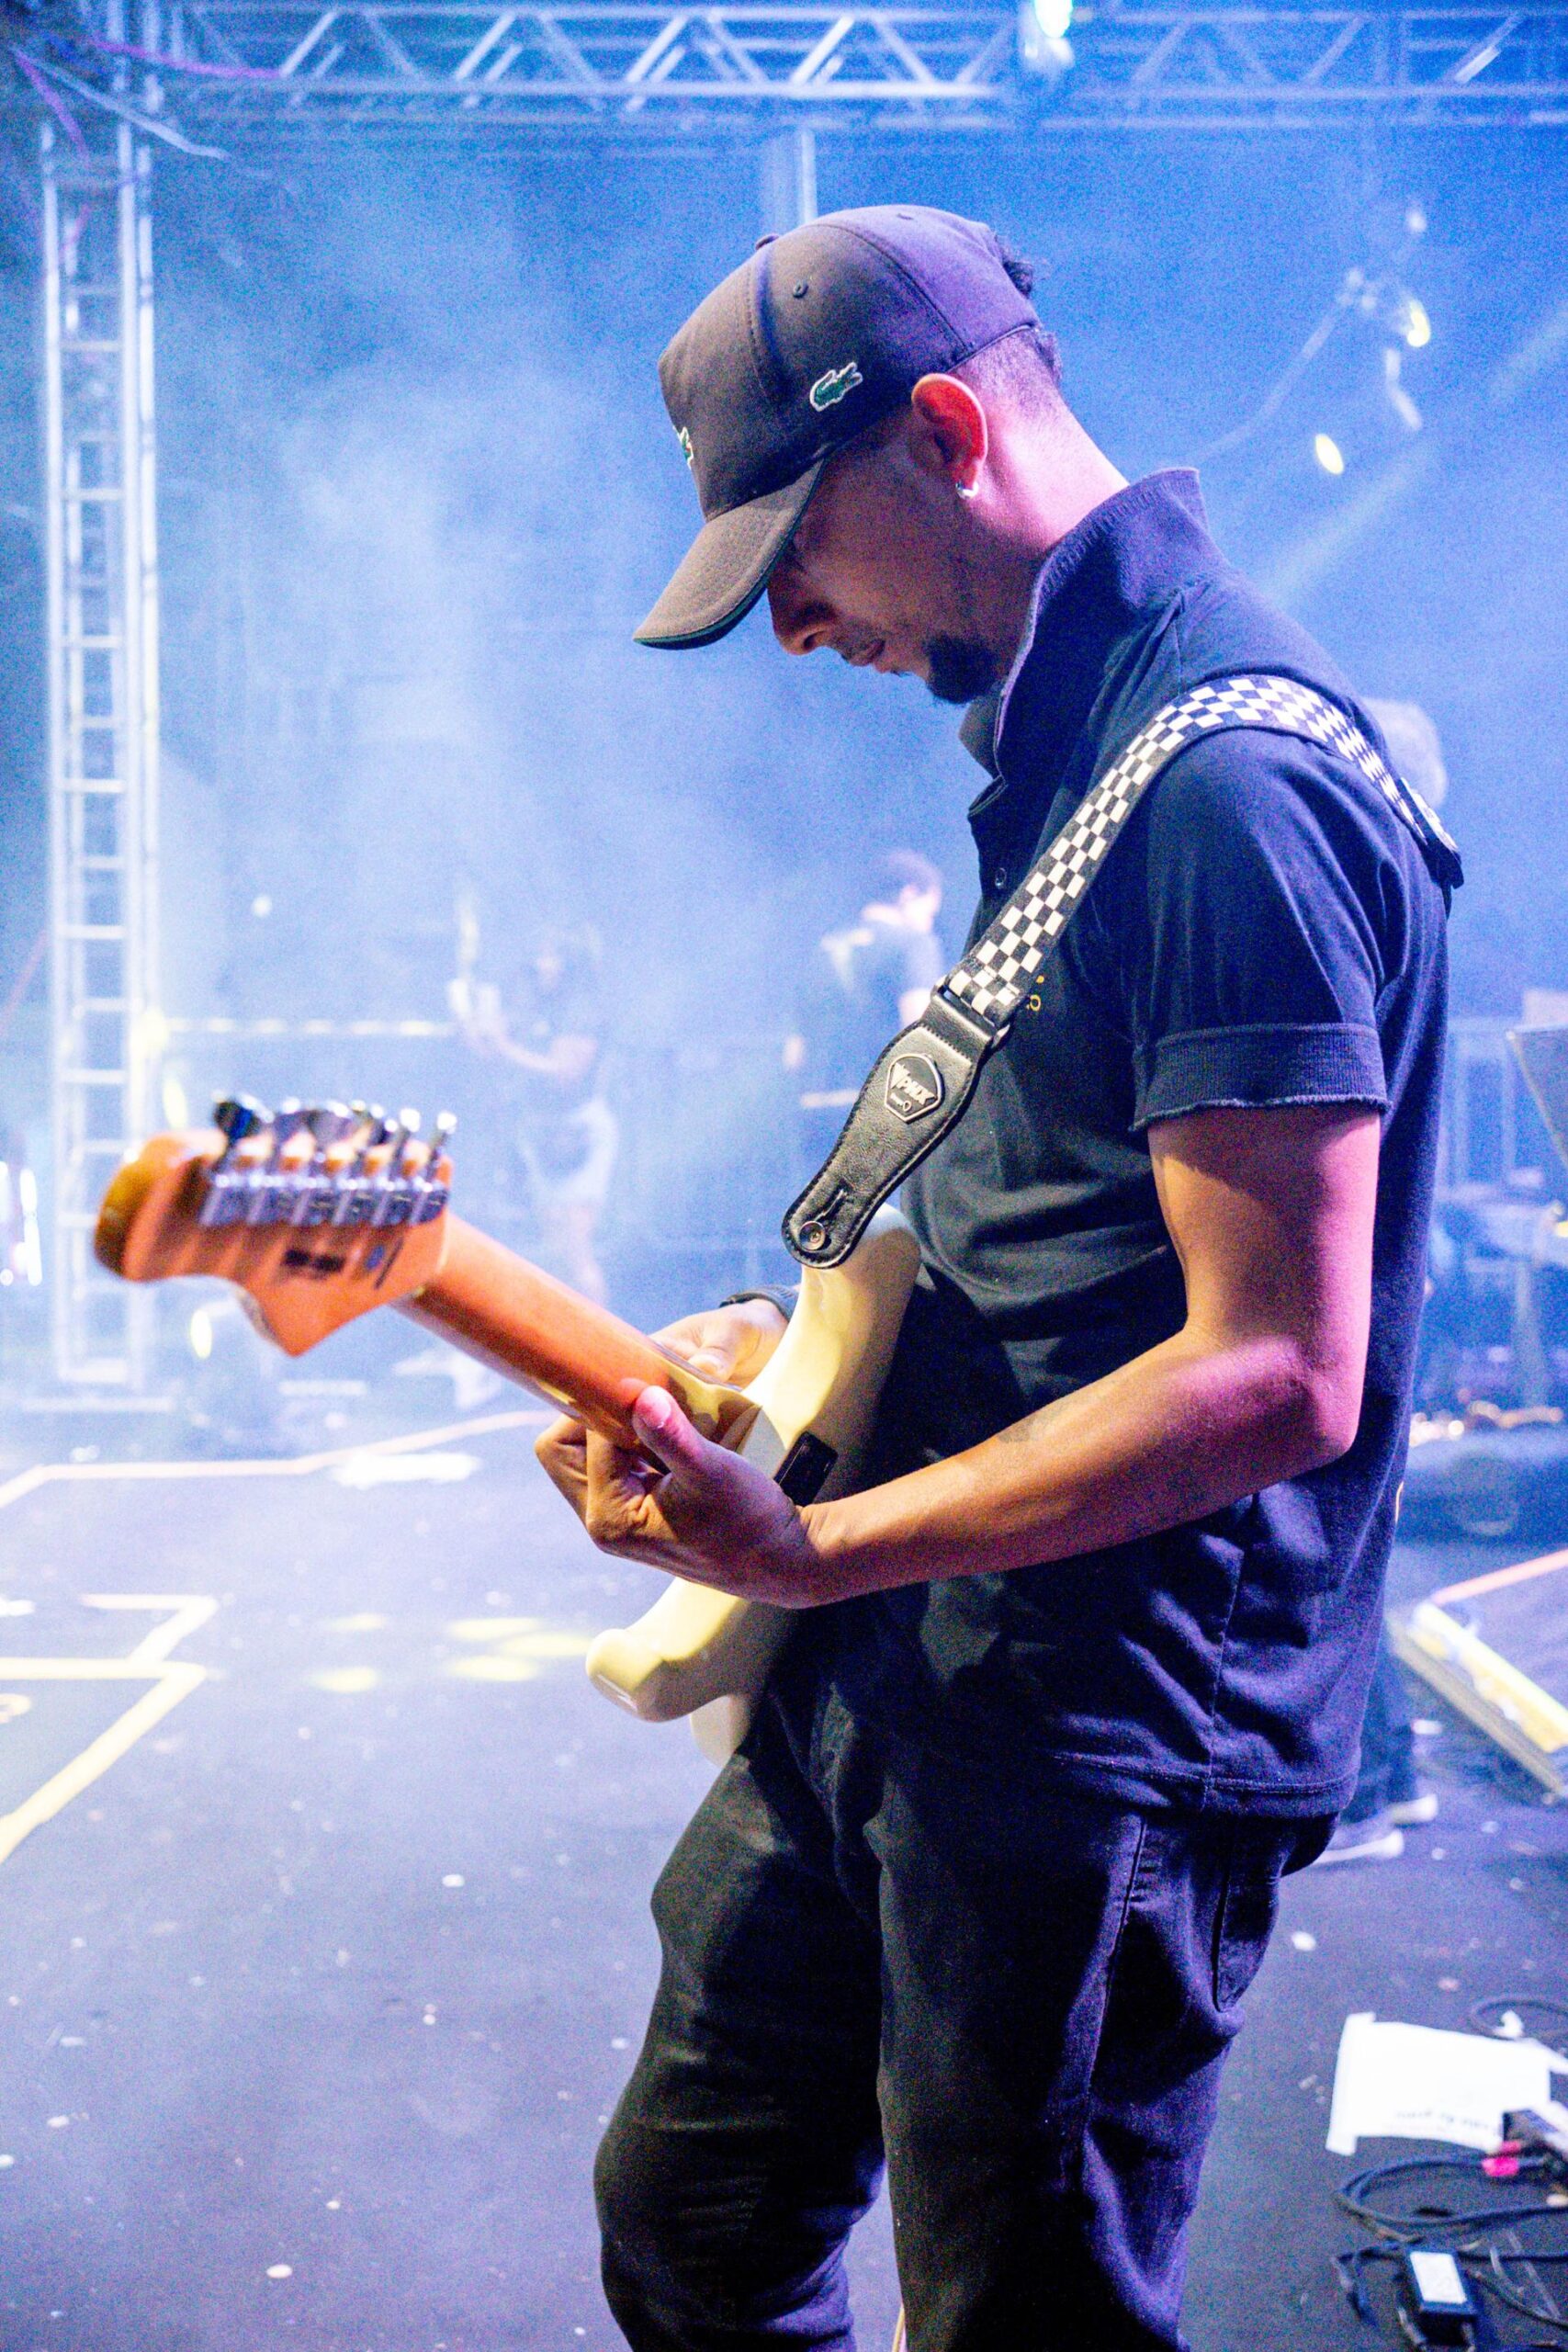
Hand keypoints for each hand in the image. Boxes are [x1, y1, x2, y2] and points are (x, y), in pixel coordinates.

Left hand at [534, 1296, 787, 1537]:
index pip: (582, 1438)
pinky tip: (660, 1433)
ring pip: (581, 1458)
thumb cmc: (750, 1519)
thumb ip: (673, 1436)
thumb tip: (643, 1397)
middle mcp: (603, 1523)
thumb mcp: (714, 1471)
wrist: (780, 1559)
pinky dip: (624, 1444)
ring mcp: (616, 1521)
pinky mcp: (633, 1516)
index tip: (642, 1382)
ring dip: (608, 1429)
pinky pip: (607, 1468)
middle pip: (562, 1451)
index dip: (609, 1404)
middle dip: (591, 1416)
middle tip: (636, 1395)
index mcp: (611, 1516)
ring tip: (652, 1412)